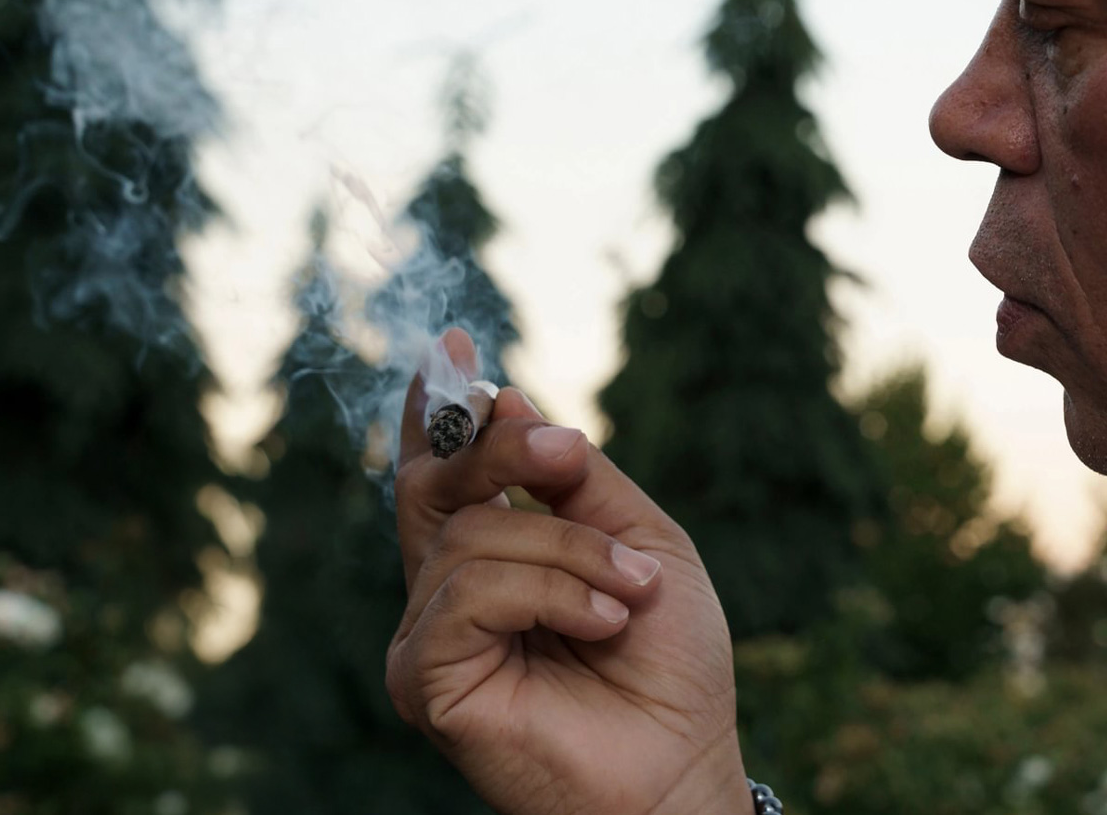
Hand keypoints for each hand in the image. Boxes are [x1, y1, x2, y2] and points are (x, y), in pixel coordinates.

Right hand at [386, 330, 748, 814]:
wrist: (683, 761)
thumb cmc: (668, 663)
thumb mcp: (640, 540)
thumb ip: (576, 479)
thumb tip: (510, 402)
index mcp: (495, 555)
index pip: (445, 471)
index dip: (440, 409)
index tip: (452, 344)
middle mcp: (448, 591)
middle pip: (435, 483)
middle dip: (500, 454)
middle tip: (563, 458)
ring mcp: (430, 635)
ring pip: (470, 538)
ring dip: (570, 553)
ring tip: (629, 597)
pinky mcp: (423, 679)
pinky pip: (467, 597)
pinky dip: (549, 595)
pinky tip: (602, 625)